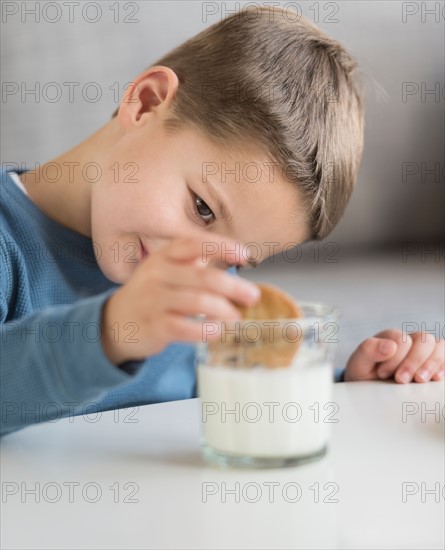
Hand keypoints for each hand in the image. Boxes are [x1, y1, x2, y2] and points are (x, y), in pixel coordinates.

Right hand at [100, 234, 260, 363]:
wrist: (116, 322)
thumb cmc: (153, 294)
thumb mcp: (168, 271)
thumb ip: (197, 266)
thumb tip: (237, 265)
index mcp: (164, 256)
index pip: (194, 244)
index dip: (222, 247)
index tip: (245, 254)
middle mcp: (157, 274)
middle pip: (203, 277)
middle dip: (234, 286)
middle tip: (253, 295)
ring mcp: (154, 300)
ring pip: (198, 302)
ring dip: (224, 310)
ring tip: (236, 316)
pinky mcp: (154, 326)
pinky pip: (187, 328)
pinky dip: (207, 330)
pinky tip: (217, 331)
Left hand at [344, 329, 443, 382]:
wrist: (371, 390)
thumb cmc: (366, 374)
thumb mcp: (359, 364)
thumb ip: (368, 351)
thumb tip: (389, 346)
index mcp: (391, 337)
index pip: (401, 338)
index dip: (394, 357)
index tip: (382, 374)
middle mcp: (411, 341)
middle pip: (424, 339)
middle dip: (413, 361)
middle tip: (401, 380)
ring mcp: (425, 352)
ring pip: (438, 346)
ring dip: (431, 364)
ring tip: (420, 381)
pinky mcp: (435, 364)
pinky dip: (443, 366)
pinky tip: (436, 379)